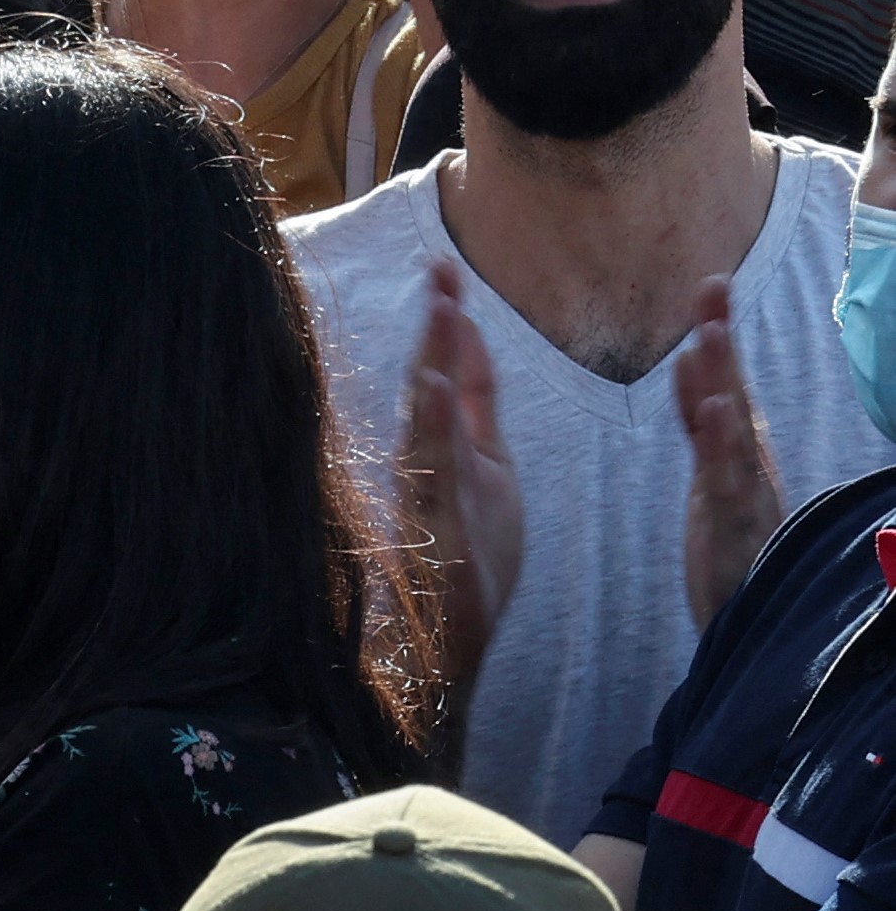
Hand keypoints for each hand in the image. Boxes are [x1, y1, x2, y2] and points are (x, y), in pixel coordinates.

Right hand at [399, 260, 520, 688]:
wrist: (450, 642)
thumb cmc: (470, 555)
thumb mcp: (484, 471)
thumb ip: (471, 413)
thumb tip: (459, 352)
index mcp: (452, 448)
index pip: (451, 372)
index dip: (451, 322)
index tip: (447, 267)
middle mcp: (430, 463)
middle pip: (431, 382)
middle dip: (439, 327)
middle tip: (442, 271)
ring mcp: (427, 494)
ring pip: (427, 419)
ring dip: (431, 363)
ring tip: (441, 312)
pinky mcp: (433, 528)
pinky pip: (430, 470)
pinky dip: (430, 428)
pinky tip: (431, 391)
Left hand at [676, 275, 782, 627]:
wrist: (754, 619)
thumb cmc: (735, 544)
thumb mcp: (711, 473)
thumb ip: (699, 421)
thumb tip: (689, 362)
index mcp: (740, 450)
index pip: (724, 380)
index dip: (717, 332)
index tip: (712, 282)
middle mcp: (749, 464)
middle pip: (732, 390)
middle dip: (721, 339)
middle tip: (713, 286)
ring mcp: (745, 493)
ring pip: (732, 427)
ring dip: (721, 377)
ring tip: (709, 331)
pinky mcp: (732, 526)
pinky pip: (725, 478)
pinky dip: (719, 442)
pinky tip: (713, 407)